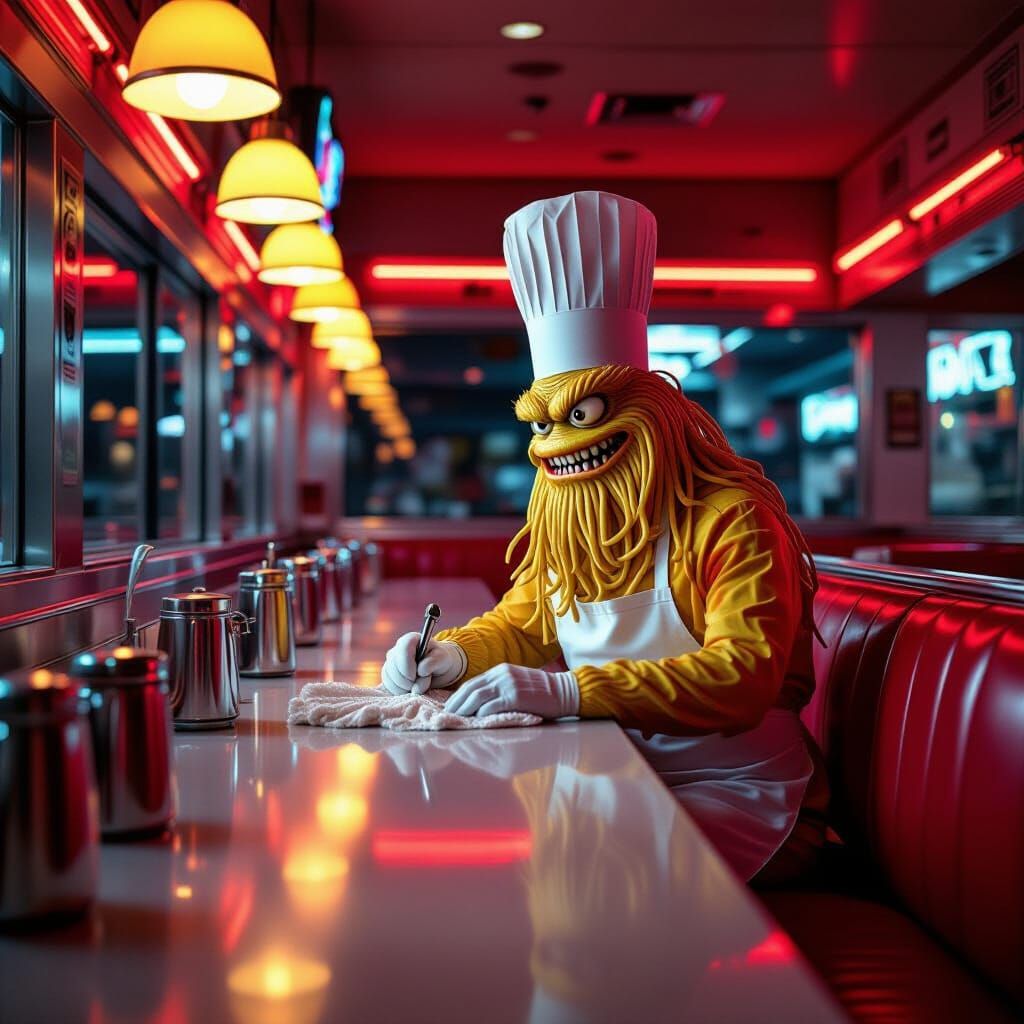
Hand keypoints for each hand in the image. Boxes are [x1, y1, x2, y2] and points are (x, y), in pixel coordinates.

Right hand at [380, 633, 465, 694]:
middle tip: (422, 682)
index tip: (417, 675)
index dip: (408, 665)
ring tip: (419, 685)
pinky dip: (400, 691)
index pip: (403, 649)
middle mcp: (397, 649)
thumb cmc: (440, 660)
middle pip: (393, 666)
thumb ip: (432, 663)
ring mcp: (391, 662)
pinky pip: (388, 685)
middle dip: (407, 680)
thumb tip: (420, 671)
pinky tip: (411, 689)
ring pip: (389, 677)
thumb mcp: (442, 659)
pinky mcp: (388, 675)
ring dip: (404, 687)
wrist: (437, 670)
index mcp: (411, 640)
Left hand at [443, 664, 578, 719]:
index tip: (450, 707)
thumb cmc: (541, 692)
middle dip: (456, 704)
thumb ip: (499, 689)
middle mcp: (502, 675)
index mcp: (501, 671)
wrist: (564, 692)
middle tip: (447, 716)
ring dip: (464, 710)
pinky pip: (492, 706)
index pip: (472, 683)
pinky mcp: (515, 697)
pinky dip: (481, 715)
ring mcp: (508, 685)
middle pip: (471, 689)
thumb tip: (478, 704)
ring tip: (456, 721)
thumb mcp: (517, 682)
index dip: (458, 696)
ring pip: (477, 697)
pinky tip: (475, 722)